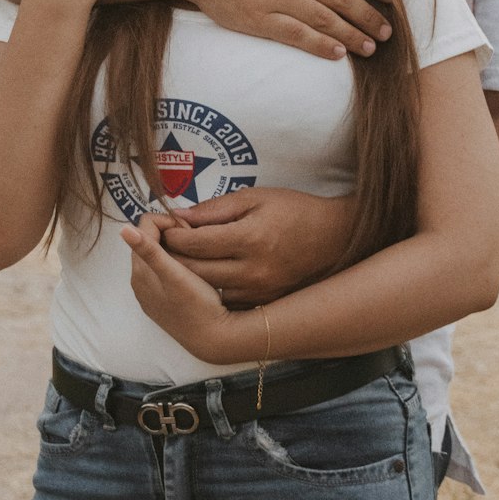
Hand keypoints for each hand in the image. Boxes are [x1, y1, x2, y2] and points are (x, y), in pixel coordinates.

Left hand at [121, 215, 258, 363]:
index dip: (168, 222)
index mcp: (140, 269)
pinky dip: (173, 264)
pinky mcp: (158, 300)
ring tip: (194, 255)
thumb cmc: (196, 303)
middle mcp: (138, 279)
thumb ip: (149, 250)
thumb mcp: (174, 274)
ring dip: (173, 248)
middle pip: (150, 238)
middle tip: (193, 242)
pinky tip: (190, 271)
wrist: (210, 337)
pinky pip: (161, 271)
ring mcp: (148, 291)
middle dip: (170, 234)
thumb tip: (122, 229)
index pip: (146, 225)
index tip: (188, 230)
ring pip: (156, 254)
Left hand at [159, 188, 355, 305]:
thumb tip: (179, 217)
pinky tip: (207, 274)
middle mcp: (253, 270)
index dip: (172, 235)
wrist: (334, 238)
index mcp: (249, 238)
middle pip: (194, 270)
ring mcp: (258, 291)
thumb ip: (215, 208)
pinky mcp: (263, 302)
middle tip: (164, 244)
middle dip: (172, 257)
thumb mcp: (255, 197)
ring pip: (206, 289)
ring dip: (188, 275)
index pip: (194, 242)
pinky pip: (225, 299)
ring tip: (184, 257)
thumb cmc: (293, 210)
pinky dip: (210, 288)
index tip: (165, 227)